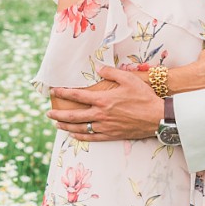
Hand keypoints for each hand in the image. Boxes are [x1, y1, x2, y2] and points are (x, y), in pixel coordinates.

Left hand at [48, 67, 162, 141]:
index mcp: (103, 100)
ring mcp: (105, 127)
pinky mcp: (111, 135)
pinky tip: (74, 135)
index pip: (77, 96)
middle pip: (73, 116)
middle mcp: (100, 114)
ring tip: (57, 125)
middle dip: (58, 114)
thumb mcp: (128, 79)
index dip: (63, 93)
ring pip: (80, 128)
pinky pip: (91, 138)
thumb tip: (97, 67)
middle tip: (48, 113)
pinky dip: (81, 137)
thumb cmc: (143, 97)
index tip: (54, 92)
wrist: (156, 117)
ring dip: (66, 127)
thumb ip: (111, 72)